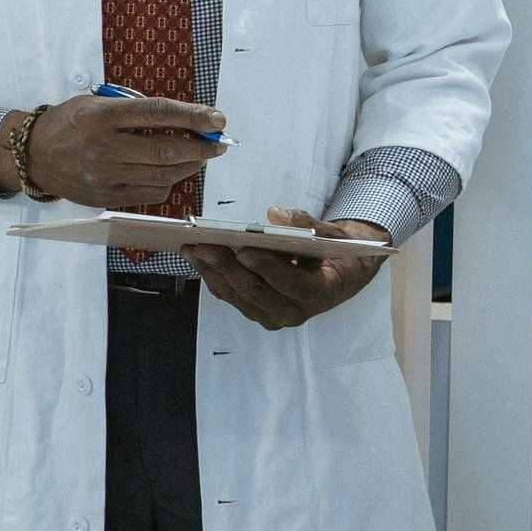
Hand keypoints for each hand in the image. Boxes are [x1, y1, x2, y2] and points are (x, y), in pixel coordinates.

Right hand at [16, 94, 226, 207]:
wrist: (34, 156)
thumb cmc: (69, 123)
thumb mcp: (96, 103)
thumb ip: (133, 108)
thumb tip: (180, 117)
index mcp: (102, 116)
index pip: (157, 114)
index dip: (192, 116)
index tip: (216, 118)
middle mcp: (105, 148)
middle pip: (166, 150)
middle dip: (201, 146)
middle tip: (219, 141)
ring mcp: (106, 176)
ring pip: (163, 175)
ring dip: (190, 166)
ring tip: (201, 156)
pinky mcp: (107, 197)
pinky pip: (150, 194)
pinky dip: (169, 182)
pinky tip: (173, 172)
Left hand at [185, 206, 388, 330]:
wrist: (340, 277)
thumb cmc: (336, 252)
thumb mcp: (331, 234)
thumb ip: (306, 223)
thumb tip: (275, 214)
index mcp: (320, 293)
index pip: (291, 283)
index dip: (267, 268)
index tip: (243, 251)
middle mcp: (296, 312)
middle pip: (256, 292)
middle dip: (227, 268)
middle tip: (202, 245)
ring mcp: (275, 317)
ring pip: (238, 297)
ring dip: (212, 272)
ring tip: (191, 248)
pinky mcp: (258, 313)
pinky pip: (232, 297)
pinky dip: (213, 277)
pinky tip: (198, 258)